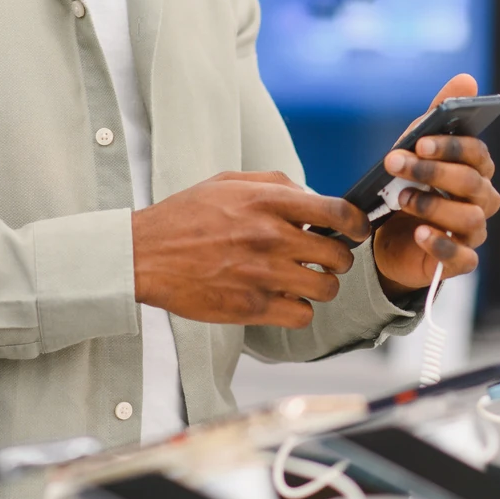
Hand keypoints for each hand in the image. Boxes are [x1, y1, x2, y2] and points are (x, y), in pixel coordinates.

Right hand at [131, 172, 369, 327]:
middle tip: (324, 258)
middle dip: (337, 258)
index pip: (337, 212)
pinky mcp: (251, 307)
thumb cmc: (185, 216)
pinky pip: (302, 315)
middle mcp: (270, 236)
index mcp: (267, 202)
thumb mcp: (228, 182)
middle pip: (337, 255)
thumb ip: (276, 185)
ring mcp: (262, 274)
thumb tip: (313, 198)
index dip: (356, 223)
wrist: (143, 255)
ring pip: (326, 288)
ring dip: (321, 285)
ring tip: (305, 280)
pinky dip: (299, 309)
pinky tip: (285, 299)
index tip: (355, 230)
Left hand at [372, 75, 499, 296]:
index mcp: (477, 168)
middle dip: (431, 171)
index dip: (450, 147)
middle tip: (395, 162)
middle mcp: (483, 199)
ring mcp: (474, 231)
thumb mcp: (418, 147)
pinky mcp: (461, 261)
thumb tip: (467, 79)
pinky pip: (462, 257)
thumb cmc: (411, 183)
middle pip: (471, 182)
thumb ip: (441, 114)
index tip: (419, 141)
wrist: (390, 236)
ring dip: (433, 205)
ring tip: (402, 198)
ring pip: (469, 217)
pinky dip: (442, 245)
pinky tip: (420, 234)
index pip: (476, 153)